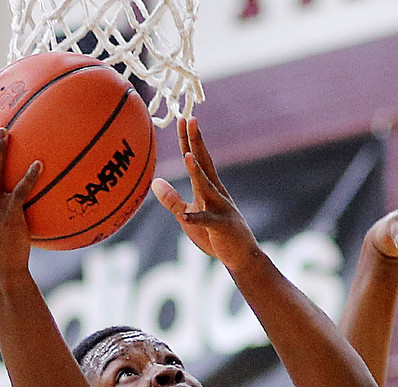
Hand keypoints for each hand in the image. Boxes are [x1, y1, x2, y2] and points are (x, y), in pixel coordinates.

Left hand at [151, 118, 260, 266]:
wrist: (241, 257)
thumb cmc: (215, 235)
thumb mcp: (189, 216)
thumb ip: (172, 200)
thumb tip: (155, 182)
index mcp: (208, 188)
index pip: (197, 159)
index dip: (189, 140)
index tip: (184, 119)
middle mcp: (216, 193)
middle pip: (204, 163)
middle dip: (197, 142)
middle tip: (191, 119)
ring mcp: (221, 208)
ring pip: (207, 188)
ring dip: (197, 173)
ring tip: (188, 157)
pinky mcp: (222, 227)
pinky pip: (207, 222)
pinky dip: (195, 219)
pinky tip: (184, 217)